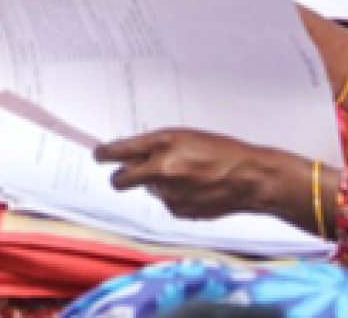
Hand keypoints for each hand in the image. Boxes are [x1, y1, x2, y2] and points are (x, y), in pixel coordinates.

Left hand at [95, 129, 286, 219]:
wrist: (249, 178)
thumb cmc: (222, 151)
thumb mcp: (186, 136)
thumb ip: (156, 145)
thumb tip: (131, 154)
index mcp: (162, 145)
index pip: (119, 151)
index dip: (104, 154)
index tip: (98, 156)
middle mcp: (161, 171)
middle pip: (121, 180)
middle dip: (122, 176)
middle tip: (129, 172)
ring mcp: (168, 195)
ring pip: (148, 190)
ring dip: (158, 183)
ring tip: (187, 175)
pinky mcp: (178, 211)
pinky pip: (166, 202)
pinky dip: (174, 196)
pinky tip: (195, 188)